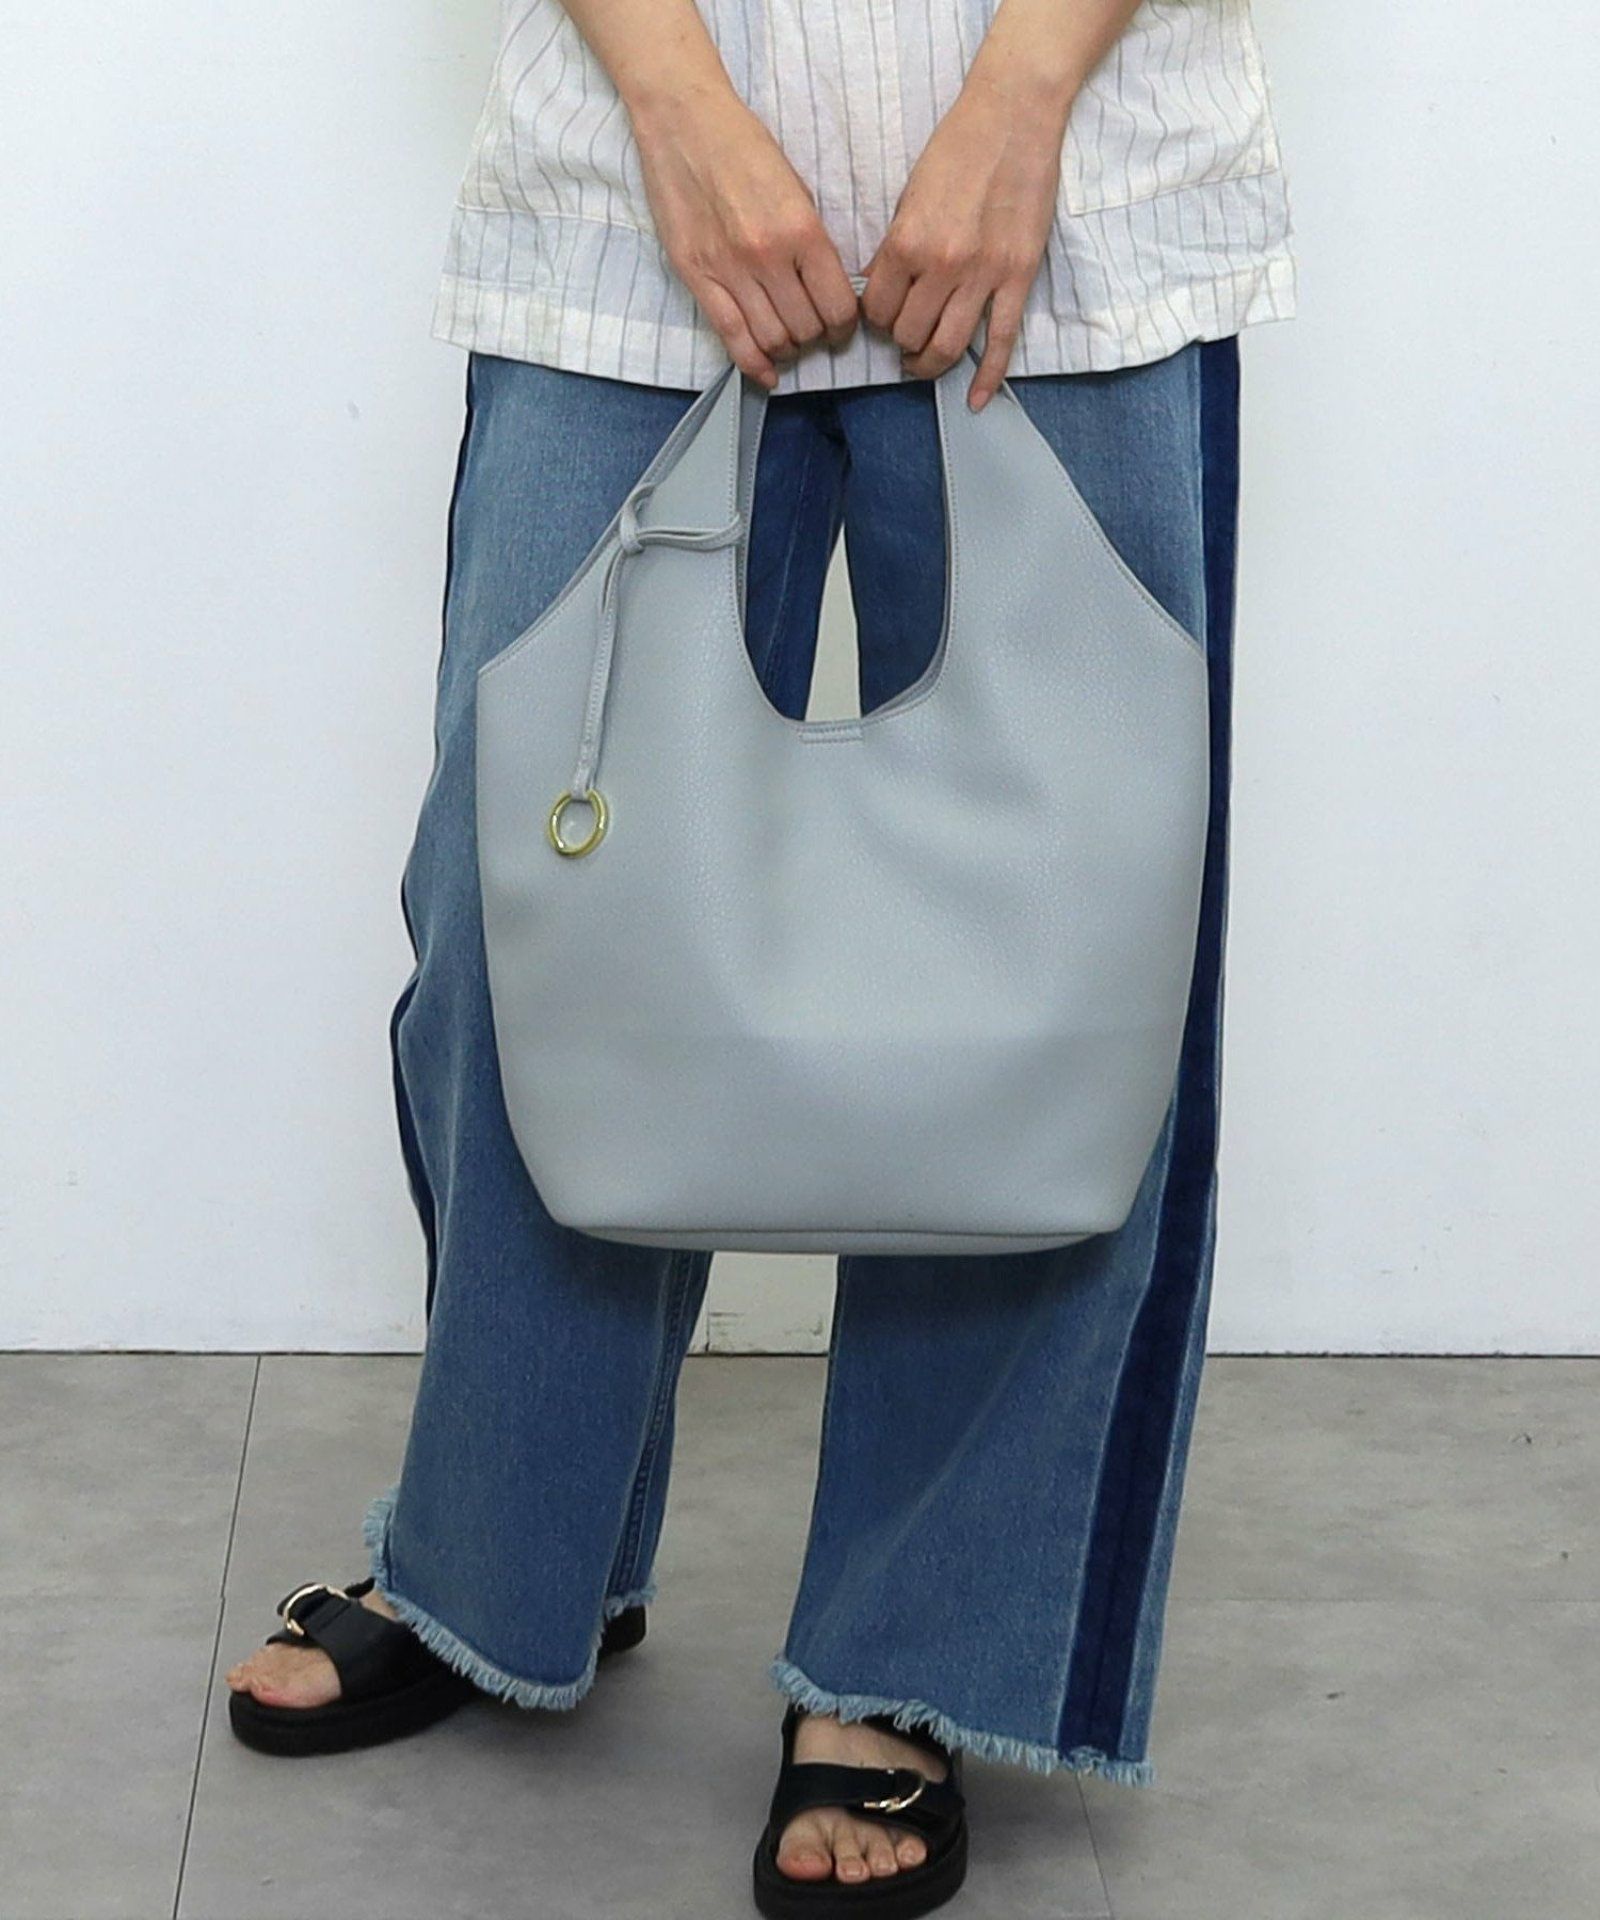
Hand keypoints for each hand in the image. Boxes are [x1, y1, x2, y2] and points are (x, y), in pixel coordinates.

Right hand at [632, 88, 858, 387]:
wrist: (685, 123)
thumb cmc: (744, 148)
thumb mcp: (797, 187)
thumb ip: (812, 242)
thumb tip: (829, 290)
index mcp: (802, 230)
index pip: (839, 306)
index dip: (846, 326)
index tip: (843, 325)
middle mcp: (768, 256)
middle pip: (807, 329)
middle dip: (818, 339)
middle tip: (816, 333)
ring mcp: (730, 271)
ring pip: (773, 340)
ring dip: (788, 350)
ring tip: (790, 341)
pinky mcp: (698, 278)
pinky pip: (732, 338)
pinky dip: (754, 365)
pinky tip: (767, 374)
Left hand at [861, 64, 1069, 408]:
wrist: (1014, 117)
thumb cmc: (957, 148)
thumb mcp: (909, 195)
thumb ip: (895, 247)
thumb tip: (879, 289)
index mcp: (907, 243)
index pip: (876, 311)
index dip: (873, 320)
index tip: (879, 316)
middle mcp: (942, 267)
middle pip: (909, 334)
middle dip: (900, 341)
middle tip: (902, 336)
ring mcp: (983, 277)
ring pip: (947, 347)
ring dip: (929, 363)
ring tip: (922, 361)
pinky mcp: (1017, 279)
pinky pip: (1000, 342)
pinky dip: (987, 378)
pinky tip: (976, 402)